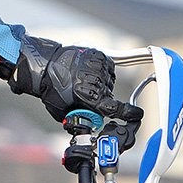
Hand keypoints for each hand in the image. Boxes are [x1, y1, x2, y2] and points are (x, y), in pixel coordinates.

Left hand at [9, 36, 143, 144]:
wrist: (45, 65)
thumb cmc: (52, 90)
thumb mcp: (63, 112)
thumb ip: (78, 120)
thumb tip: (88, 126)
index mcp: (89, 97)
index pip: (115, 108)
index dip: (128, 113)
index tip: (137, 113)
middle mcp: (97, 81)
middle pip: (109, 96)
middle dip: (101, 99)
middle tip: (84, 95)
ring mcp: (99, 66)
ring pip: (109, 82)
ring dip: (101, 85)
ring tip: (83, 81)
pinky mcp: (99, 56)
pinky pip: (108, 68)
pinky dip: (101, 72)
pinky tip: (87, 73)